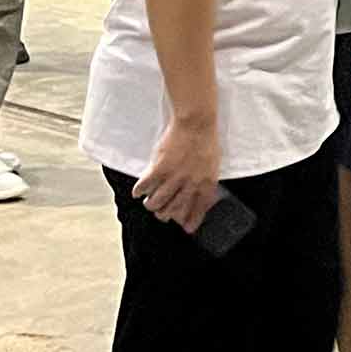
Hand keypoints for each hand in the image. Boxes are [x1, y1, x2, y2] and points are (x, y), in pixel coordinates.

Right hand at [134, 115, 221, 234]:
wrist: (196, 123)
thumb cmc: (206, 141)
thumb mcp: (212, 164)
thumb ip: (205, 181)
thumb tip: (200, 195)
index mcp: (206, 182)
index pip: (199, 208)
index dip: (192, 220)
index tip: (186, 228)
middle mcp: (190, 183)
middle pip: (174, 209)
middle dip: (165, 215)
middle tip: (161, 214)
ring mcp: (175, 176)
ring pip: (158, 201)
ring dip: (151, 205)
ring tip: (148, 203)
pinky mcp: (160, 168)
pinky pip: (146, 186)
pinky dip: (140, 191)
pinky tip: (138, 192)